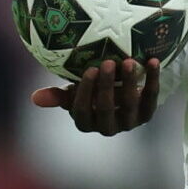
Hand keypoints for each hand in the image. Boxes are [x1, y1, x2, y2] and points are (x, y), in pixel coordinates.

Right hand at [30, 57, 159, 134]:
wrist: (121, 95)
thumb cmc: (92, 93)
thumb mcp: (74, 94)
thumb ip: (58, 96)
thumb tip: (35, 98)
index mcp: (86, 123)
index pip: (81, 111)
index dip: (85, 92)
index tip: (89, 70)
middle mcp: (107, 127)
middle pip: (105, 108)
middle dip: (106, 86)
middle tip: (108, 63)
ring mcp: (129, 122)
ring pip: (130, 104)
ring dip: (129, 82)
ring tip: (128, 61)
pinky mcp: (146, 114)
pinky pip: (150, 98)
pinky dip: (153, 80)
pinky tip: (153, 62)